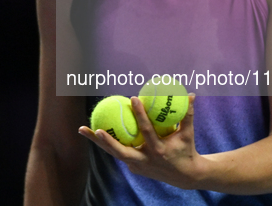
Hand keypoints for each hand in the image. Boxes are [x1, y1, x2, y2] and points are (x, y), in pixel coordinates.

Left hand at [78, 94, 204, 188]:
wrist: (184, 177)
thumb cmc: (186, 149)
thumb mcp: (187, 133)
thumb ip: (187, 114)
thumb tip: (190, 93)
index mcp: (158, 150)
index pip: (147, 131)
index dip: (140, 115)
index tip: (133, 98)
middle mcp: (145, 160)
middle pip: (121, 152)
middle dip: (107, 141)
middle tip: (96, 128)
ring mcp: (137, 166)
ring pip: (114, 152)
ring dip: (97, 141)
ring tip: (81, 129)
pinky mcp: (133, 168)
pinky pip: (118, 152)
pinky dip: (107, 143)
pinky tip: (95, 132)